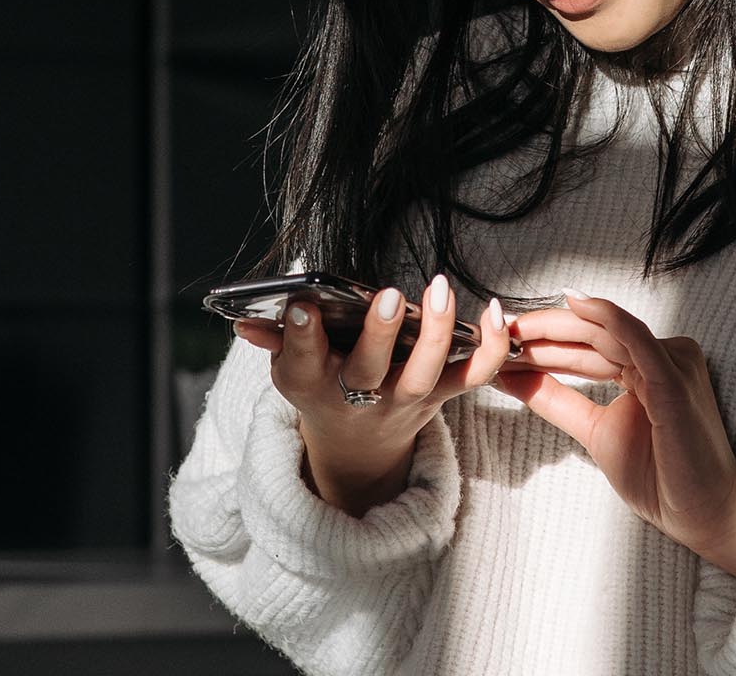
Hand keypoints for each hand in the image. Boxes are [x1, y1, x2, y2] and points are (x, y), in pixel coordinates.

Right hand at [233, 273, 511, 514]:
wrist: (357, 447)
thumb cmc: (323, 388)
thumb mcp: (291, 370)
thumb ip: (276, 341)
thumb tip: (243, 321)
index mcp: (314, 385)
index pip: (304, 360)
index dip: (301, 336)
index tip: (303, 305)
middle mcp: (360, 397)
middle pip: (369, 371)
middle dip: (378, 334)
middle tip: (388, 295)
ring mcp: (405, 400)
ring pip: (426, 373)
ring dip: (436, 331)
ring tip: (438, 289)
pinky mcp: (441, 398)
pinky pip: (474, 376)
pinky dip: (491, 346)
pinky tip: (492, 310)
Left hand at [497, 292, 735, 578]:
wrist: (701, 515)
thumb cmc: (660, 477)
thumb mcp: (595, 431)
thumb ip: (557, 401)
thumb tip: (510, 376)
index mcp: (649, 365)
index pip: (590, 345)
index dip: (545, 340)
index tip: (503, 339)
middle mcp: (664, 355)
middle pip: (595, 333)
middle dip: (543, 330)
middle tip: (497, 328)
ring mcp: (671, 363)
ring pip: (607, 331)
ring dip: (556, 327)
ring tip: (515, 328)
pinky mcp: (673, 379)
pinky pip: (636, 340)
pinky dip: (604, 319)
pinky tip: (573, 304)